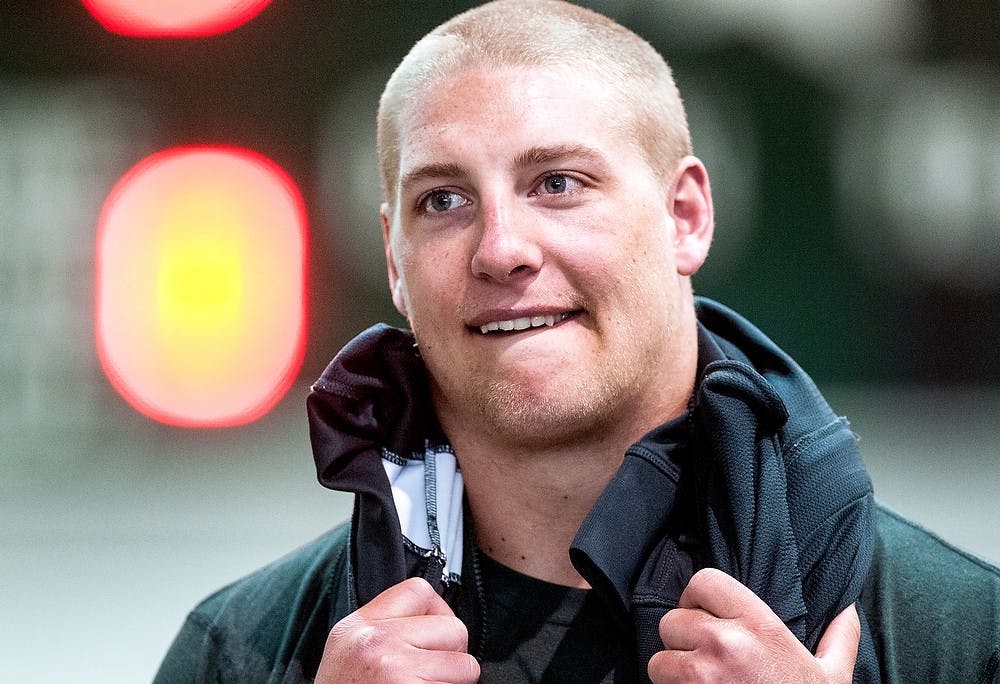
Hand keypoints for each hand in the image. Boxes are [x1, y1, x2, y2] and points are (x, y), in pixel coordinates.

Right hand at [315, 577, 479, 683]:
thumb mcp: (350, 654)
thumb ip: (386, 629)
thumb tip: (436, 618)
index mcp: (357, 627)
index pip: (420, 591)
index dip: (437, 615)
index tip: (430, 640)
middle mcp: (374, 643)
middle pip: (454, 629)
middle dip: (450, 657)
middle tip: (424, 678)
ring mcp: (394, 670)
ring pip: (466, 666)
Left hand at [649, 568, 859, 682]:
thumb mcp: (833, 676)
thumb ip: (839, 638)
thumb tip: (847, 609)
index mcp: (760, 626)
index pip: (703, 581)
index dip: (699, 598)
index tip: (707, 616)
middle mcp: (725, 643)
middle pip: (673, 620)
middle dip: (684, 639)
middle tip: (705, 657)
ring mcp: (700, 675)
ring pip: (659, 657)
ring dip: (673, 670)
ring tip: (700, 682)